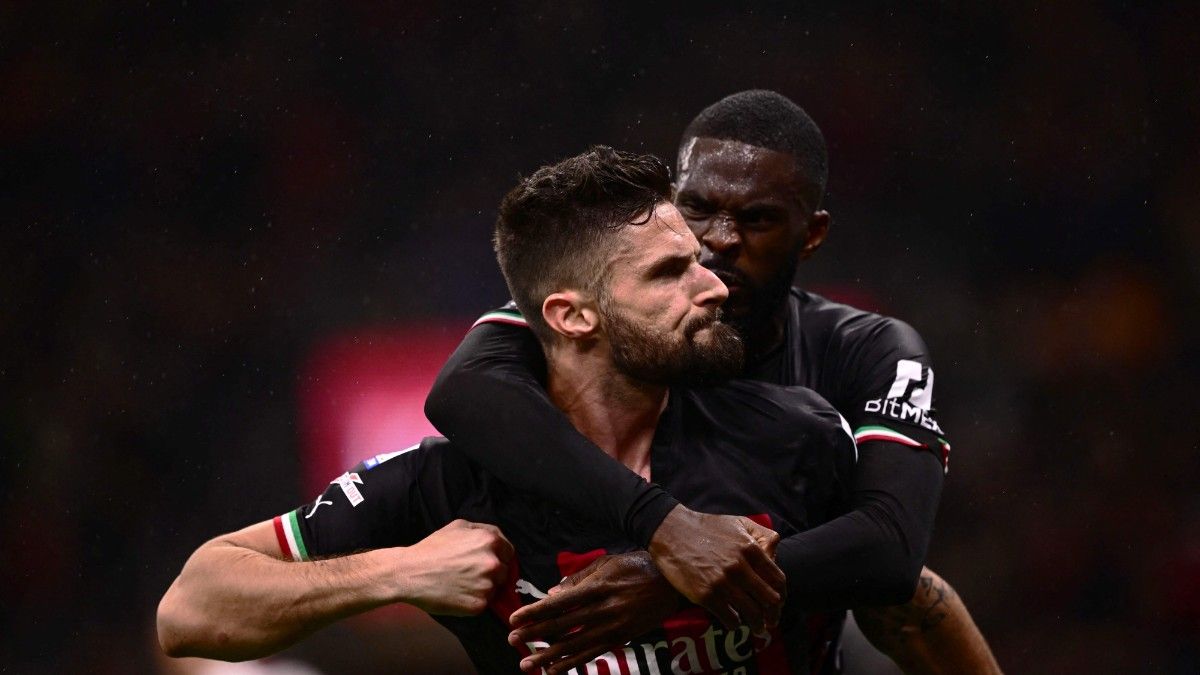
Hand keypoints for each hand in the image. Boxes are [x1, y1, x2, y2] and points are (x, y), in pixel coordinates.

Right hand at [398, 519, 513, 615]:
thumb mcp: (458, 526)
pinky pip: (484, 604)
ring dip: (484, 588)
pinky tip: (458, 594)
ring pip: (496, 589)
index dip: (499, 557)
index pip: (509, 552)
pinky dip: (474, 601)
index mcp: (490, 541)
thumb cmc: (432, 548)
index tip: (486, 562)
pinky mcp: (478, 605)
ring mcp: (487, 585)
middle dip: (492, 574)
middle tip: (470, 574)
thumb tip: (497, 539)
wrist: (409, 572)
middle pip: (504, 572)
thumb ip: (482, 530)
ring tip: (462, 584)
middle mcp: (493, 563)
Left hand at [507, 551, 678, 674]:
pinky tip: (554, 669)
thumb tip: (551, 594)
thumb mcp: (605, 564)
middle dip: (535, 634)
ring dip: (548, 655)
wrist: (671, 583)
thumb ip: (577, 579)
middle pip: (563, 625)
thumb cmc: (635, 567)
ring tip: (527, 663)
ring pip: (574, 645)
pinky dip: (571, 663)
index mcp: (598, 586)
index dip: (535, 612)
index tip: (515, 619)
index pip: (559, 603)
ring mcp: (614, 626)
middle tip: (513, 641)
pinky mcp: (621, 638)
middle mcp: (604, 609)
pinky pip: (592, 653)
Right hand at [647, 505, 784, 629]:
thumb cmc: (705, 527)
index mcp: (750, 548)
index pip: (778, 580)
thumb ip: (761, 534)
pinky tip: (733, 622)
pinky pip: (730, 619)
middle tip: (770, 620)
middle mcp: (739, 567)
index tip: (778, 603)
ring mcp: (723, 582)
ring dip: (757, 624)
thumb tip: (775, 553)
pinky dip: (735, 624)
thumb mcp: (737, 522)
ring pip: (752, 613)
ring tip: (756, 628)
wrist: (670, 531)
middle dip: (773, 614)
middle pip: (769, 600)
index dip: (781, 595)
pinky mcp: (706, 595)